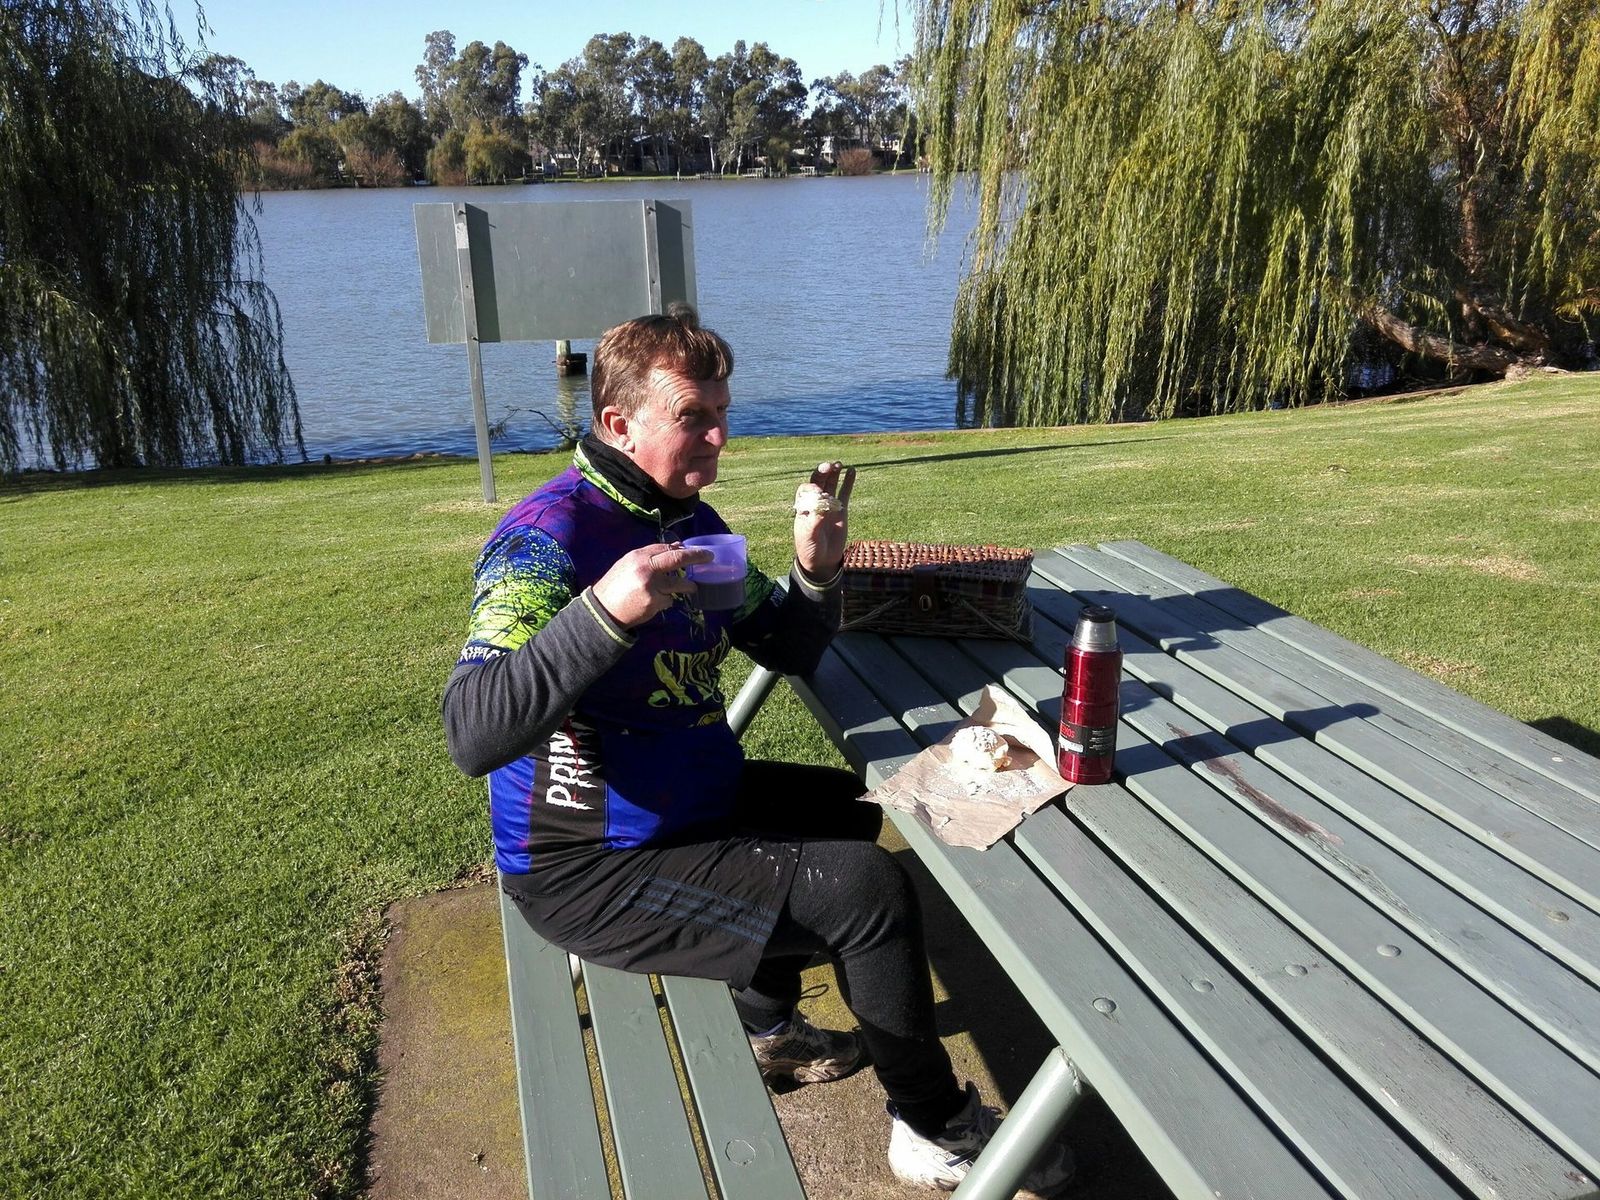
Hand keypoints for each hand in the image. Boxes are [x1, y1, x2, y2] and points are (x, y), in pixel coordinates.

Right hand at [591, 543, 712, 627]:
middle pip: (676, 559)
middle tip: (709, 557)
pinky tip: (654, 603)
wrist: (603, 610)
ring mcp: (650, 586)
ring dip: (687, 586)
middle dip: (695, 557)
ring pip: (677, 584)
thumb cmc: (616, 585)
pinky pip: (669, 600)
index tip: (695, 550)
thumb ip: (650, 556)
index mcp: (637, 556)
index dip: (682, 548)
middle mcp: (645, 568)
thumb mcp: (628, 564)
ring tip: (692, 587)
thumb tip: (677, 547)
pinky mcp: (653, 603)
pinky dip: (666, 601)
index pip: (665, 548)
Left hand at [793, 459, 855, 578]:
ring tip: (839, 464)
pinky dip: (848, 482)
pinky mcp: (841, 510)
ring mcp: (829, 505)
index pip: (806, 490)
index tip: (818, 492)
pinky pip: (845, 493)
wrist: (822, 560)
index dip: (812, 487)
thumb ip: (814, 522)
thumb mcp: (808, 537)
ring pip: (831, 485)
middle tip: (829, 466)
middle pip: (818, 482)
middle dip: (822, 473)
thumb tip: (821, 509)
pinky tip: (852, 470)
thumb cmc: (810, 548)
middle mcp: (816, 503)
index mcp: (804, 507)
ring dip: (834, 473)